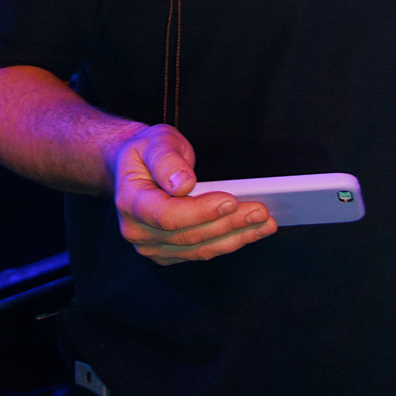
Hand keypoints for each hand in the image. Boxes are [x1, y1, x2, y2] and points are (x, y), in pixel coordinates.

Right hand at [109, 123, 275, 265]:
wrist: (135, 170)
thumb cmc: (147, 152)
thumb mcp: (155, 141)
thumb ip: (166, 159)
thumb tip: (184, 183)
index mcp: (129, 201)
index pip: (167, 215)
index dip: (201, 211)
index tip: (231, 200)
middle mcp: (137, 231)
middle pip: (189, 235)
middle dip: (229, 223)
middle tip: (261, 211)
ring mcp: (151, 247)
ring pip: (200, 248)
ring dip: (236, 236)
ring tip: (266, 223)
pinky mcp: (168, 254)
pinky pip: (202, 251)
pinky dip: (230, 242)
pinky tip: (252, 231)